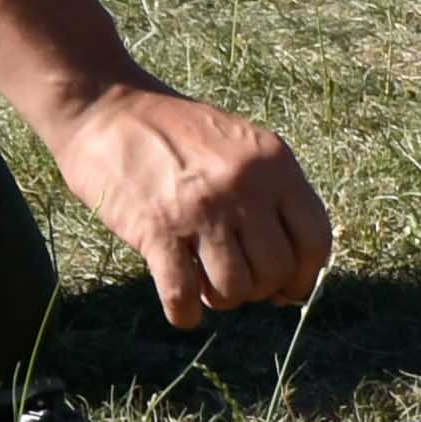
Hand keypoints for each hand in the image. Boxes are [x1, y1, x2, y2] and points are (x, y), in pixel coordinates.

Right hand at [43, 81, 334, 329]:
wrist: (105, 109)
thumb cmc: (175, 132)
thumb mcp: (240, 146)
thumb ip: (271, 194)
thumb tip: (291, 273)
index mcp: (274, 162)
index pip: (316, 239)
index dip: (304, 275)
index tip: (285, 287)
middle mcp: (244, 186)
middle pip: (276, 271)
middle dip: (258, 288)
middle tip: (233, 278)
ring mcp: (201, 209)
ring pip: (235, 289)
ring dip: (221, 298)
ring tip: (204, 282)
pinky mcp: (157, 230)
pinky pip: (183, 297)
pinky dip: (185, 312)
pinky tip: (181, 304)